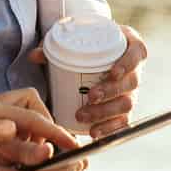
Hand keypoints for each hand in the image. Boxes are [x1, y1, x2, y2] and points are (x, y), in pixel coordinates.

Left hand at [0, 89, 80, 151]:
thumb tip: (13, 128)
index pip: (31, 118)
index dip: (53, 131)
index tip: (71, 144)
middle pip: (32, 107)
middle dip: (47, 124)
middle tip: (54, 149)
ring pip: (24, 111)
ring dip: (35, 127)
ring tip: (40, 151)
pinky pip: (13, 118)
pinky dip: (23, 130)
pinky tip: (20, 147)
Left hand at [27, 23, 147, 138]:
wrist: (100, 51)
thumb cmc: (90, 43)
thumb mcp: (77, 37)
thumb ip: (55, 44)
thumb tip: (35, 55)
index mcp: (130, 47)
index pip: (136, 55)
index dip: (127, 65)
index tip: (113, 73)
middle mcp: (135, 70)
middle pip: (131, 84)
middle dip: (110, 93)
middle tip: (90, 97)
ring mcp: (132, 90)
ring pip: (127, 105)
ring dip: (105, 113)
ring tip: (83, 116)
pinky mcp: (126, 108)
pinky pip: (123, 121)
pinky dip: (109, 129)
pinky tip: (94, 133)